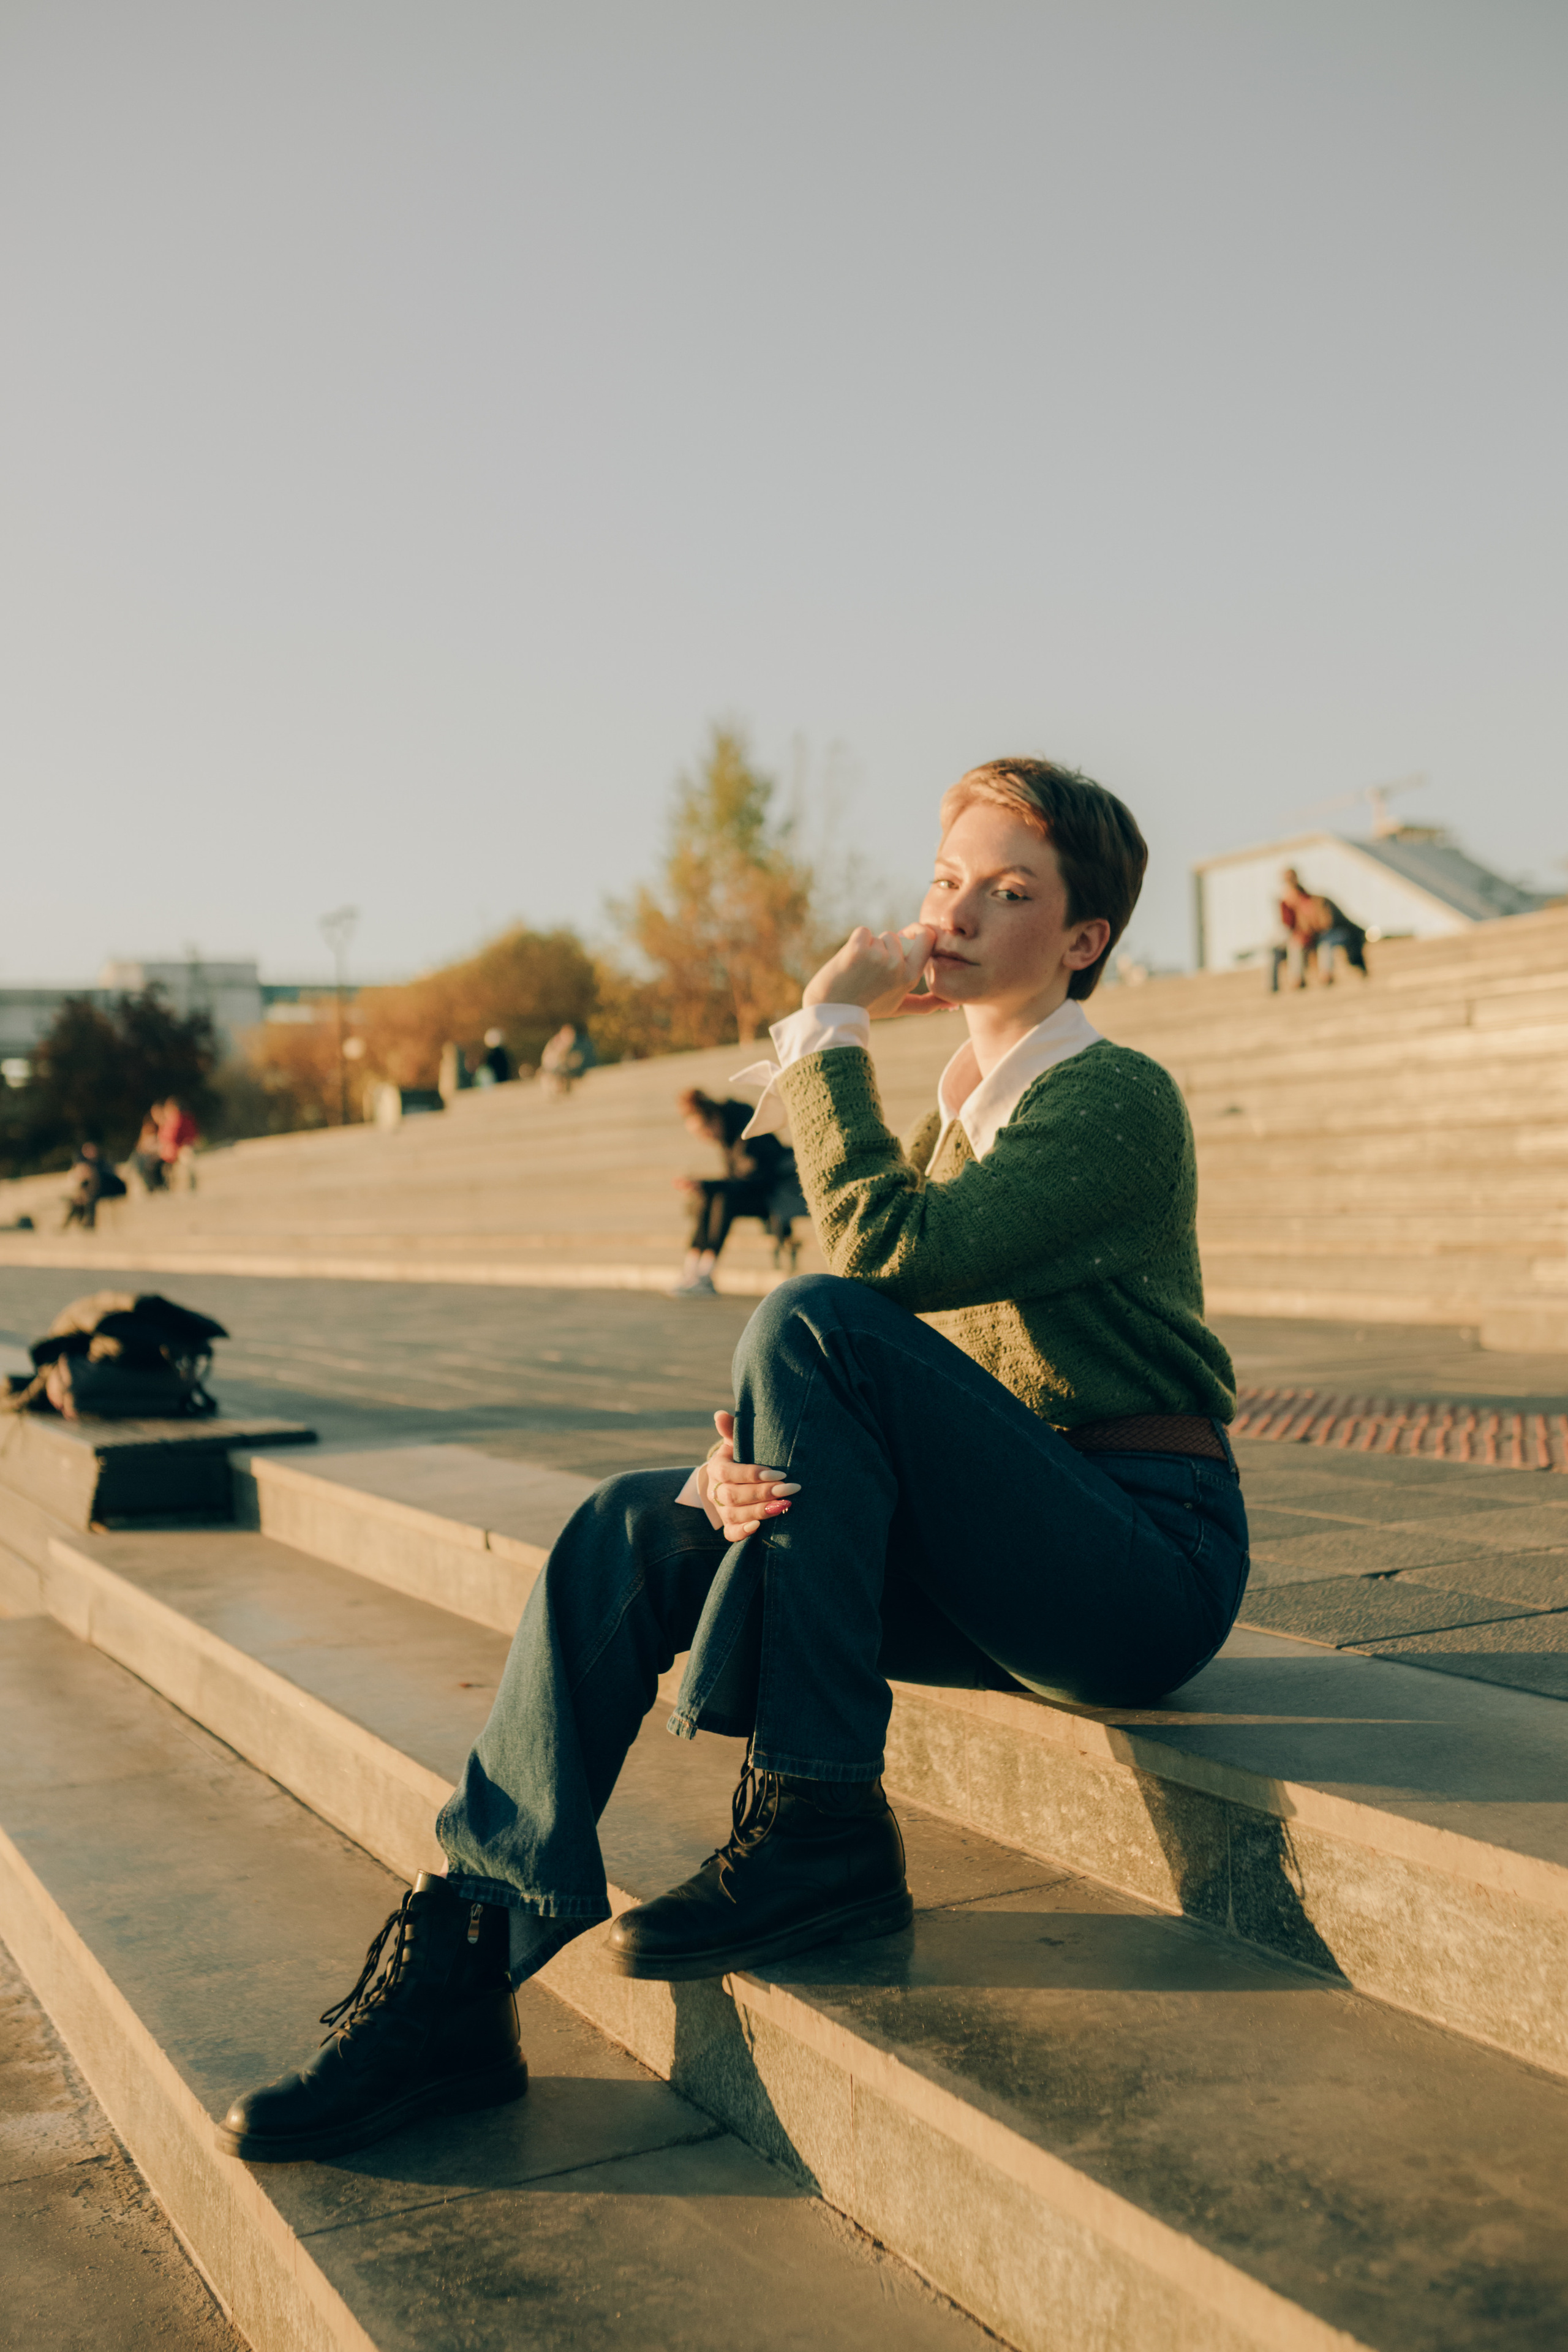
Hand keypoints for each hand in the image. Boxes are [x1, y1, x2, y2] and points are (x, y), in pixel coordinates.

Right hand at [699, 1410, 799, 1539]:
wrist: (741, 1479)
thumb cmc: (744, 1456)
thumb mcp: (738, 1441)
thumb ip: (731, 1430)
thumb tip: (720, 1415)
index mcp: (716, 1468)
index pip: (728, 1473)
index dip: (751, 1474)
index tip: (778, 1473)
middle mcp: (715, 1490)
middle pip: (733, 1495)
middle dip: (763, 1493)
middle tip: (790, 1488)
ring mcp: (721, 1510)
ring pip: (734, 1515)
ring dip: (760, 1511)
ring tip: (785, 1505)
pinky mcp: (729, 1525)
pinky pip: (730, 1533)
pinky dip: (743, 1532)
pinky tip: (759, 1526)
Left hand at [802, 923, 952, 1019]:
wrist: (831, 1011)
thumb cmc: (866, 1008)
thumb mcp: (899, 1007)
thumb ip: (926, 1004)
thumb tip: (955, 1005)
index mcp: (910, 977)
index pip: (927, 937)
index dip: (917, 932)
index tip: (905, 940)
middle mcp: (897, 967)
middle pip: (896, 937)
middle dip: (884, 946)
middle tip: (870, 970)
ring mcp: (878, 957)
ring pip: (877, 936)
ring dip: (867, 949)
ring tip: (858, 972)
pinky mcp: (858, 949)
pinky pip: (861, 932)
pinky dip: (854, 943)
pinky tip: (848, 964)